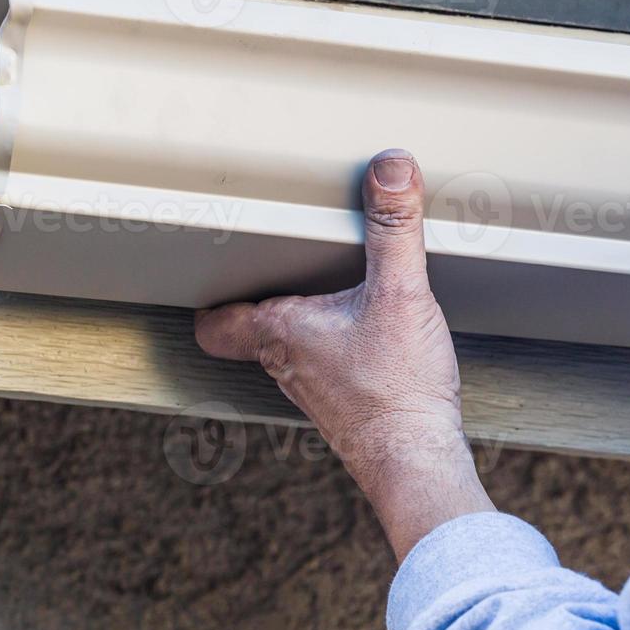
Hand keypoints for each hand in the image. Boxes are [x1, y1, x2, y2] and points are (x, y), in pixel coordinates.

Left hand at [195, 150, 494, 560]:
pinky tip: (370, 334)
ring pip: (291, 348)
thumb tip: (390, 168)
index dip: (210, 296)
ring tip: (325, 288)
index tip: (213, 268)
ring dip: (303, 322)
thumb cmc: (396, 392)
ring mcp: (315, 389)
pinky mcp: (347, 405)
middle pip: (255, 327)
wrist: (419, 462)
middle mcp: (287, 364)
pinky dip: (338, 346)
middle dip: (265, 295)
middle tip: (275, 263)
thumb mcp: (401, 293)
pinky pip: (328, 367)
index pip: (216, 320)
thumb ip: (394, 227)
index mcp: (280, 332)